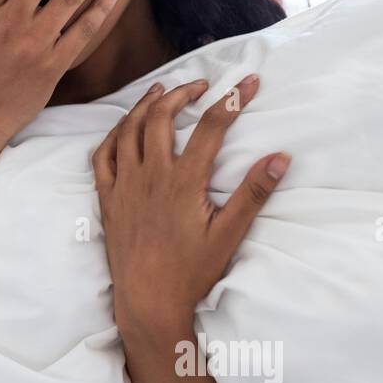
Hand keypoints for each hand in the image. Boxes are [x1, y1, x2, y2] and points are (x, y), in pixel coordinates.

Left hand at [92, 75, 289, 336]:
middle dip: (182, 93)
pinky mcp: (107, 197)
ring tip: (161, 91)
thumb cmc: (190, 271)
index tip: (248, 82)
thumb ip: (253, 193)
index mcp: (183, 181)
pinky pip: (103, 155)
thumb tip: (280, 157)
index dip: (231, 99)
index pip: (210, 127)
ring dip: (145, 104)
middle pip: (162, 117)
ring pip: (129, 129)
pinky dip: (114, 134)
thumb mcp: (229, 234)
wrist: (147, 300)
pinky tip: (124, 127)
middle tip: (201, 86)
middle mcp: (150, 175)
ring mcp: (125, 184)